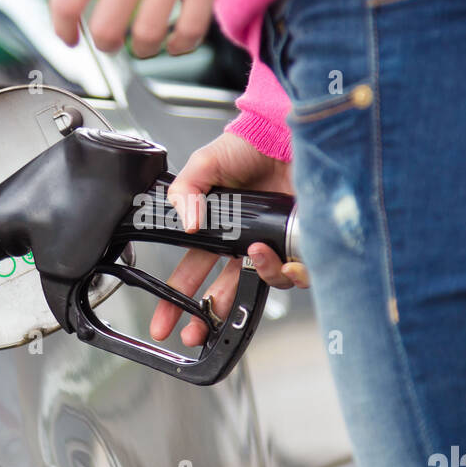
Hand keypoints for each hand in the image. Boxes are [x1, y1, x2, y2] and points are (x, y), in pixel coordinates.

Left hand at [49, 0, 277, 57]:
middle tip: (115, 43)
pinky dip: (181, 46)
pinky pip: (190, 32)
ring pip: (148, 39)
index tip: (70, 38)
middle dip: (108, 46)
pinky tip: (179, 40)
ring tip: (149, 42)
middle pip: (107, 30)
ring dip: (145, 50)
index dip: (63, 29)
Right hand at [152, 133, 309, 347]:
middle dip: (209, 317)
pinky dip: (292, 271)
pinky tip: (285, 257)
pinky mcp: (300, 243)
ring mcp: (272, 245)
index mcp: (217, 230)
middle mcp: (244, 242)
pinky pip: (298, 273)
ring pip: (264, 283)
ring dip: (259, 276)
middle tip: (195, 332)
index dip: (177, 299)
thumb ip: (186, 189)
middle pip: (224, 291)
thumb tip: (186, 221)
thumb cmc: (249, 145)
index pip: (192, 271)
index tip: (165, 323)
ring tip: (255, 255)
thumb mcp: (206, 163)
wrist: (285, 133)